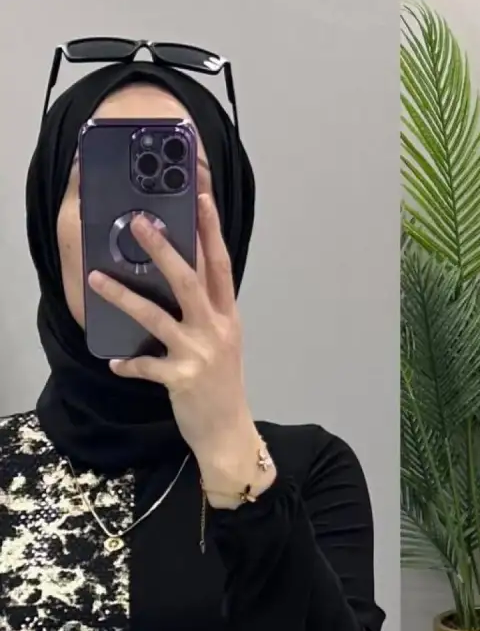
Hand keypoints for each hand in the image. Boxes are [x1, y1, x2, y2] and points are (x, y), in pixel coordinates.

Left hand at [87, 193, 252, 459]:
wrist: (229, 433)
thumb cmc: (222, 386)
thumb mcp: (223, 344)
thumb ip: (206, 314)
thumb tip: (180, 282)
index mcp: (228, 317)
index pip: (220, 266)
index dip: (211, 231)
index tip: (200, 198)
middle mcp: (216, 330)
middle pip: (189, 280)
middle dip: (163, 250)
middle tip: (139, 223)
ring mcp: (199, 354)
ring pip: (157, 316)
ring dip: (124, 296)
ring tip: (98, 278)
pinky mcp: (181, 379)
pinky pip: (146, 365)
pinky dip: (129, 364)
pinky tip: (115, 362)